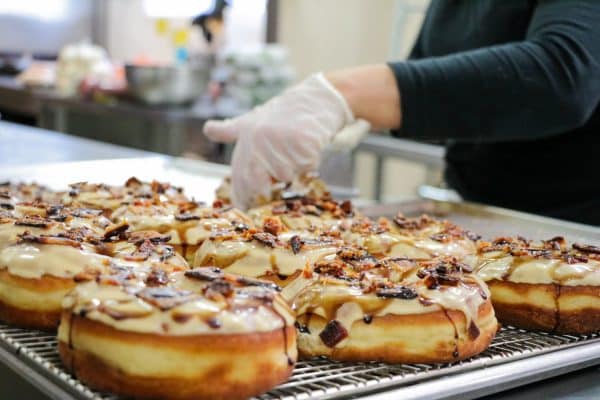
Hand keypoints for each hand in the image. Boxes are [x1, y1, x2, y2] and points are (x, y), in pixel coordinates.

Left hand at [204, 73, 365, 208]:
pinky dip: (310, 163)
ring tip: (296, 152)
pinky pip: (306, 167)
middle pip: (257, 182)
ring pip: (285, 176)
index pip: (239, 175)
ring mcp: (281, 139)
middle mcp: (260, 138)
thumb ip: (230, 130)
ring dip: (293, 172)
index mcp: (246, 135)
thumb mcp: (252, 119)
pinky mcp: (302, 140)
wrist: (316, 99)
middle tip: (272, 192)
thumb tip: (207, 130)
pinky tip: (310, 147)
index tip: (244, 208)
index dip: (241, 196)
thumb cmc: (283, 114)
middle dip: (265, 192)